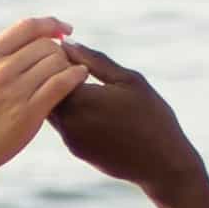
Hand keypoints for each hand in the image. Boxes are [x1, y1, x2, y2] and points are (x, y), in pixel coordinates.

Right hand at [0, 16, 88, 192]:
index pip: (27, 27)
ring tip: (70, 75)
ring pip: (56, 62)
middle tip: (64, 65)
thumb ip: (0, 58)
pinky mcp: (29, 112)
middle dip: (60, 52)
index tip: (65, 30)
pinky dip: (76, 76)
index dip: (51, 24)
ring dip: (68, 66)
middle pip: (46, 45)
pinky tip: (80, 77)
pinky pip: (62, 83)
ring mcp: (14, 90)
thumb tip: (32, 40)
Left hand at [46, 42, 207, 202]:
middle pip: (46, 90)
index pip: (52, 69)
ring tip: (89, 85)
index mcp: (81, 100)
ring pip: (52, 108)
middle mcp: (69, 122)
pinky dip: (71, 111)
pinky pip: (64, 124)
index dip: (60, 56)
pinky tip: (95, 108)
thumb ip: (94, 60)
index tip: (74, 52)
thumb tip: (66, 43)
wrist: (163, 165)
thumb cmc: (152, 117)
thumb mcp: (128, 80)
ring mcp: (70, 139)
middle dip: (57, 75)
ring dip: (63, 94)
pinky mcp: (76, 150)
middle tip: (79, 66)